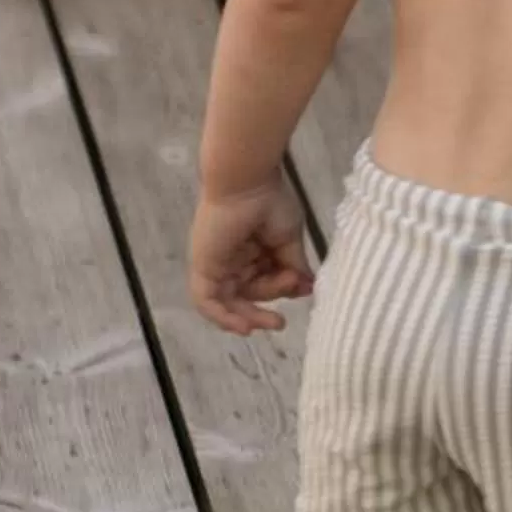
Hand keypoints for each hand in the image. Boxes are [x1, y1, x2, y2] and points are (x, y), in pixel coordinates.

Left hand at [188, 176, 312, 334]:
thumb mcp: (289, 241)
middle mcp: (230, 260)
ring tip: (274, 322)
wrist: (248, 183)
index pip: (263, 283)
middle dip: (264, 310)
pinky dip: (223, 318)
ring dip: (250, 316)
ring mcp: (215, 264)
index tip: (302, 287)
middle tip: (281, 323)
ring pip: (231, 301)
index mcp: (250, 251)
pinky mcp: (204, 267)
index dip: (282, 290)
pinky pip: (207, 302)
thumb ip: (295, 266)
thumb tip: (307, 287)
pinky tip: (245, 328)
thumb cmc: (269, 202)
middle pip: (246, 295)